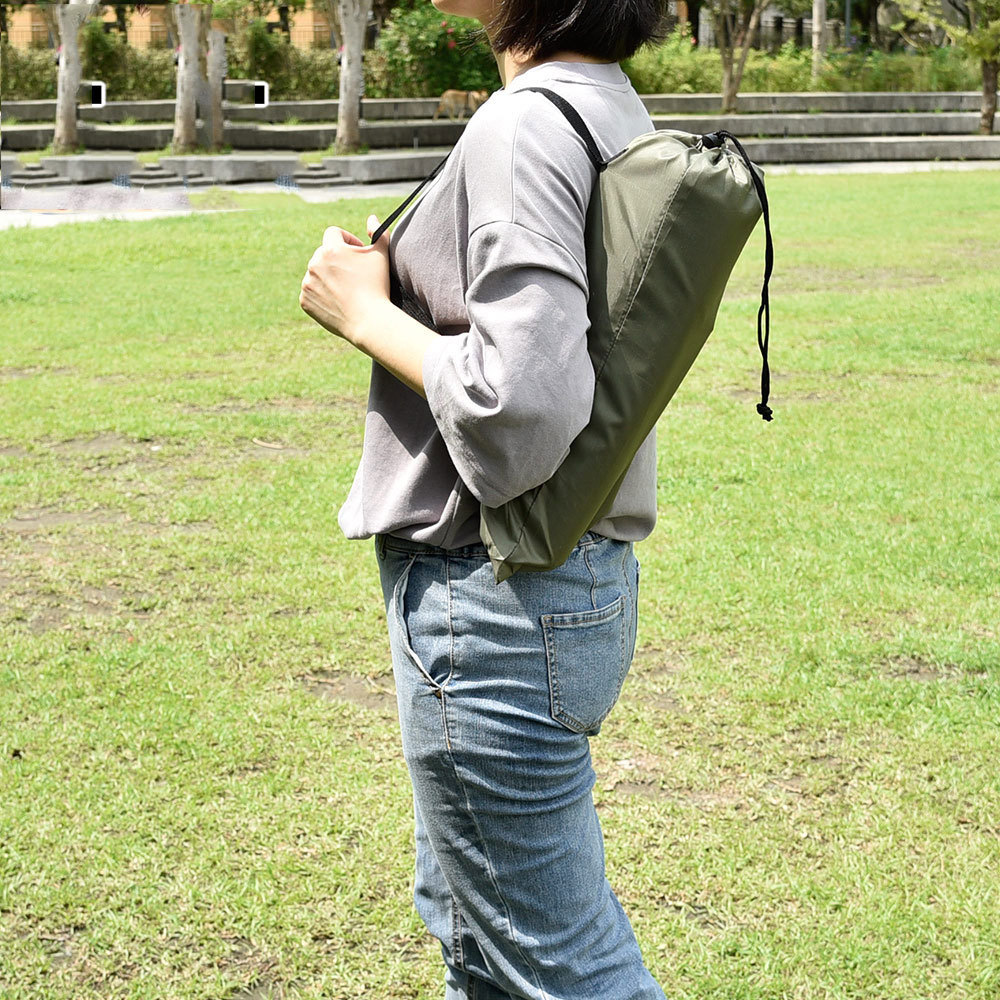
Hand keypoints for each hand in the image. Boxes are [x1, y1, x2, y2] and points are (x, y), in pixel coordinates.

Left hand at [299, 215, 389, 343]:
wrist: (368, 321)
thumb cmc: (377, 286)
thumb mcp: (382, 256)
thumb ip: (379, 232)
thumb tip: (371, 218)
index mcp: (331, 249)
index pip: (334, 233)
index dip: (347, 240)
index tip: (357, 252)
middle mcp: (314, 263)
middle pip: (323, 254)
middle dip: (337, 260)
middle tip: (354, 274)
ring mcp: (307, 283)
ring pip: (316, 273)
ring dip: (328, 276)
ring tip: (346, 289)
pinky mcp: (304, 300)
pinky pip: (311, 291)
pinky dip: (321, 294)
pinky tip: (337, 301)